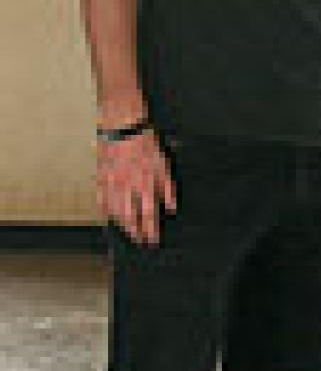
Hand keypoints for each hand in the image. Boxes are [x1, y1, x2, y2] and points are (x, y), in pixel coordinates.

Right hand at [95, 129, 176, 245]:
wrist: (121, 128)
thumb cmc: (145, 146)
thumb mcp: (163, 167)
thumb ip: (167, 190)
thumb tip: (171, 210)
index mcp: (144, 186)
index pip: (147, 216)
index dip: (150, 231)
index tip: (151, 241)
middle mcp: (126, 188)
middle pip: (128, 218)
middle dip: (134, 232)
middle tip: (139, 242)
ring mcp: (110, 184)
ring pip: (114, 211)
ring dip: (121, 224)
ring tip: (128, 232)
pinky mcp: (99, 178)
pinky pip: (100, 199)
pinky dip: (105, 210)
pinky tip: (109, 216)